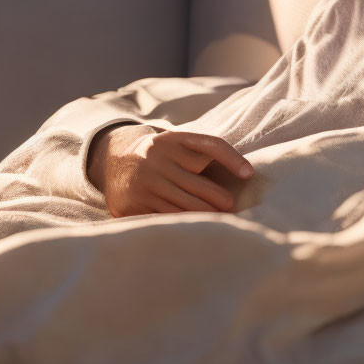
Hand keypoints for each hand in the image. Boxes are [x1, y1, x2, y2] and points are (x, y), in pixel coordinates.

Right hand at [87, 123, 255, 217]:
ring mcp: (146, 179)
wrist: (114, 159)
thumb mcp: (177, 144)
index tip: (249, 173)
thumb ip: (202, 153)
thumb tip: (243, 172)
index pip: (211, 145)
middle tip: (230, 205)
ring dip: (206, 213)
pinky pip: (168, 215)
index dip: (233, 159)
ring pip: (186, 203)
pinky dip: (185, 221)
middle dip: (219, 196)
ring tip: (220, 219)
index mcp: (174, 138)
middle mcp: (158, 156)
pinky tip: (197, 225)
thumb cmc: (163, 155)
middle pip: (200, 182)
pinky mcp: (135, 201)